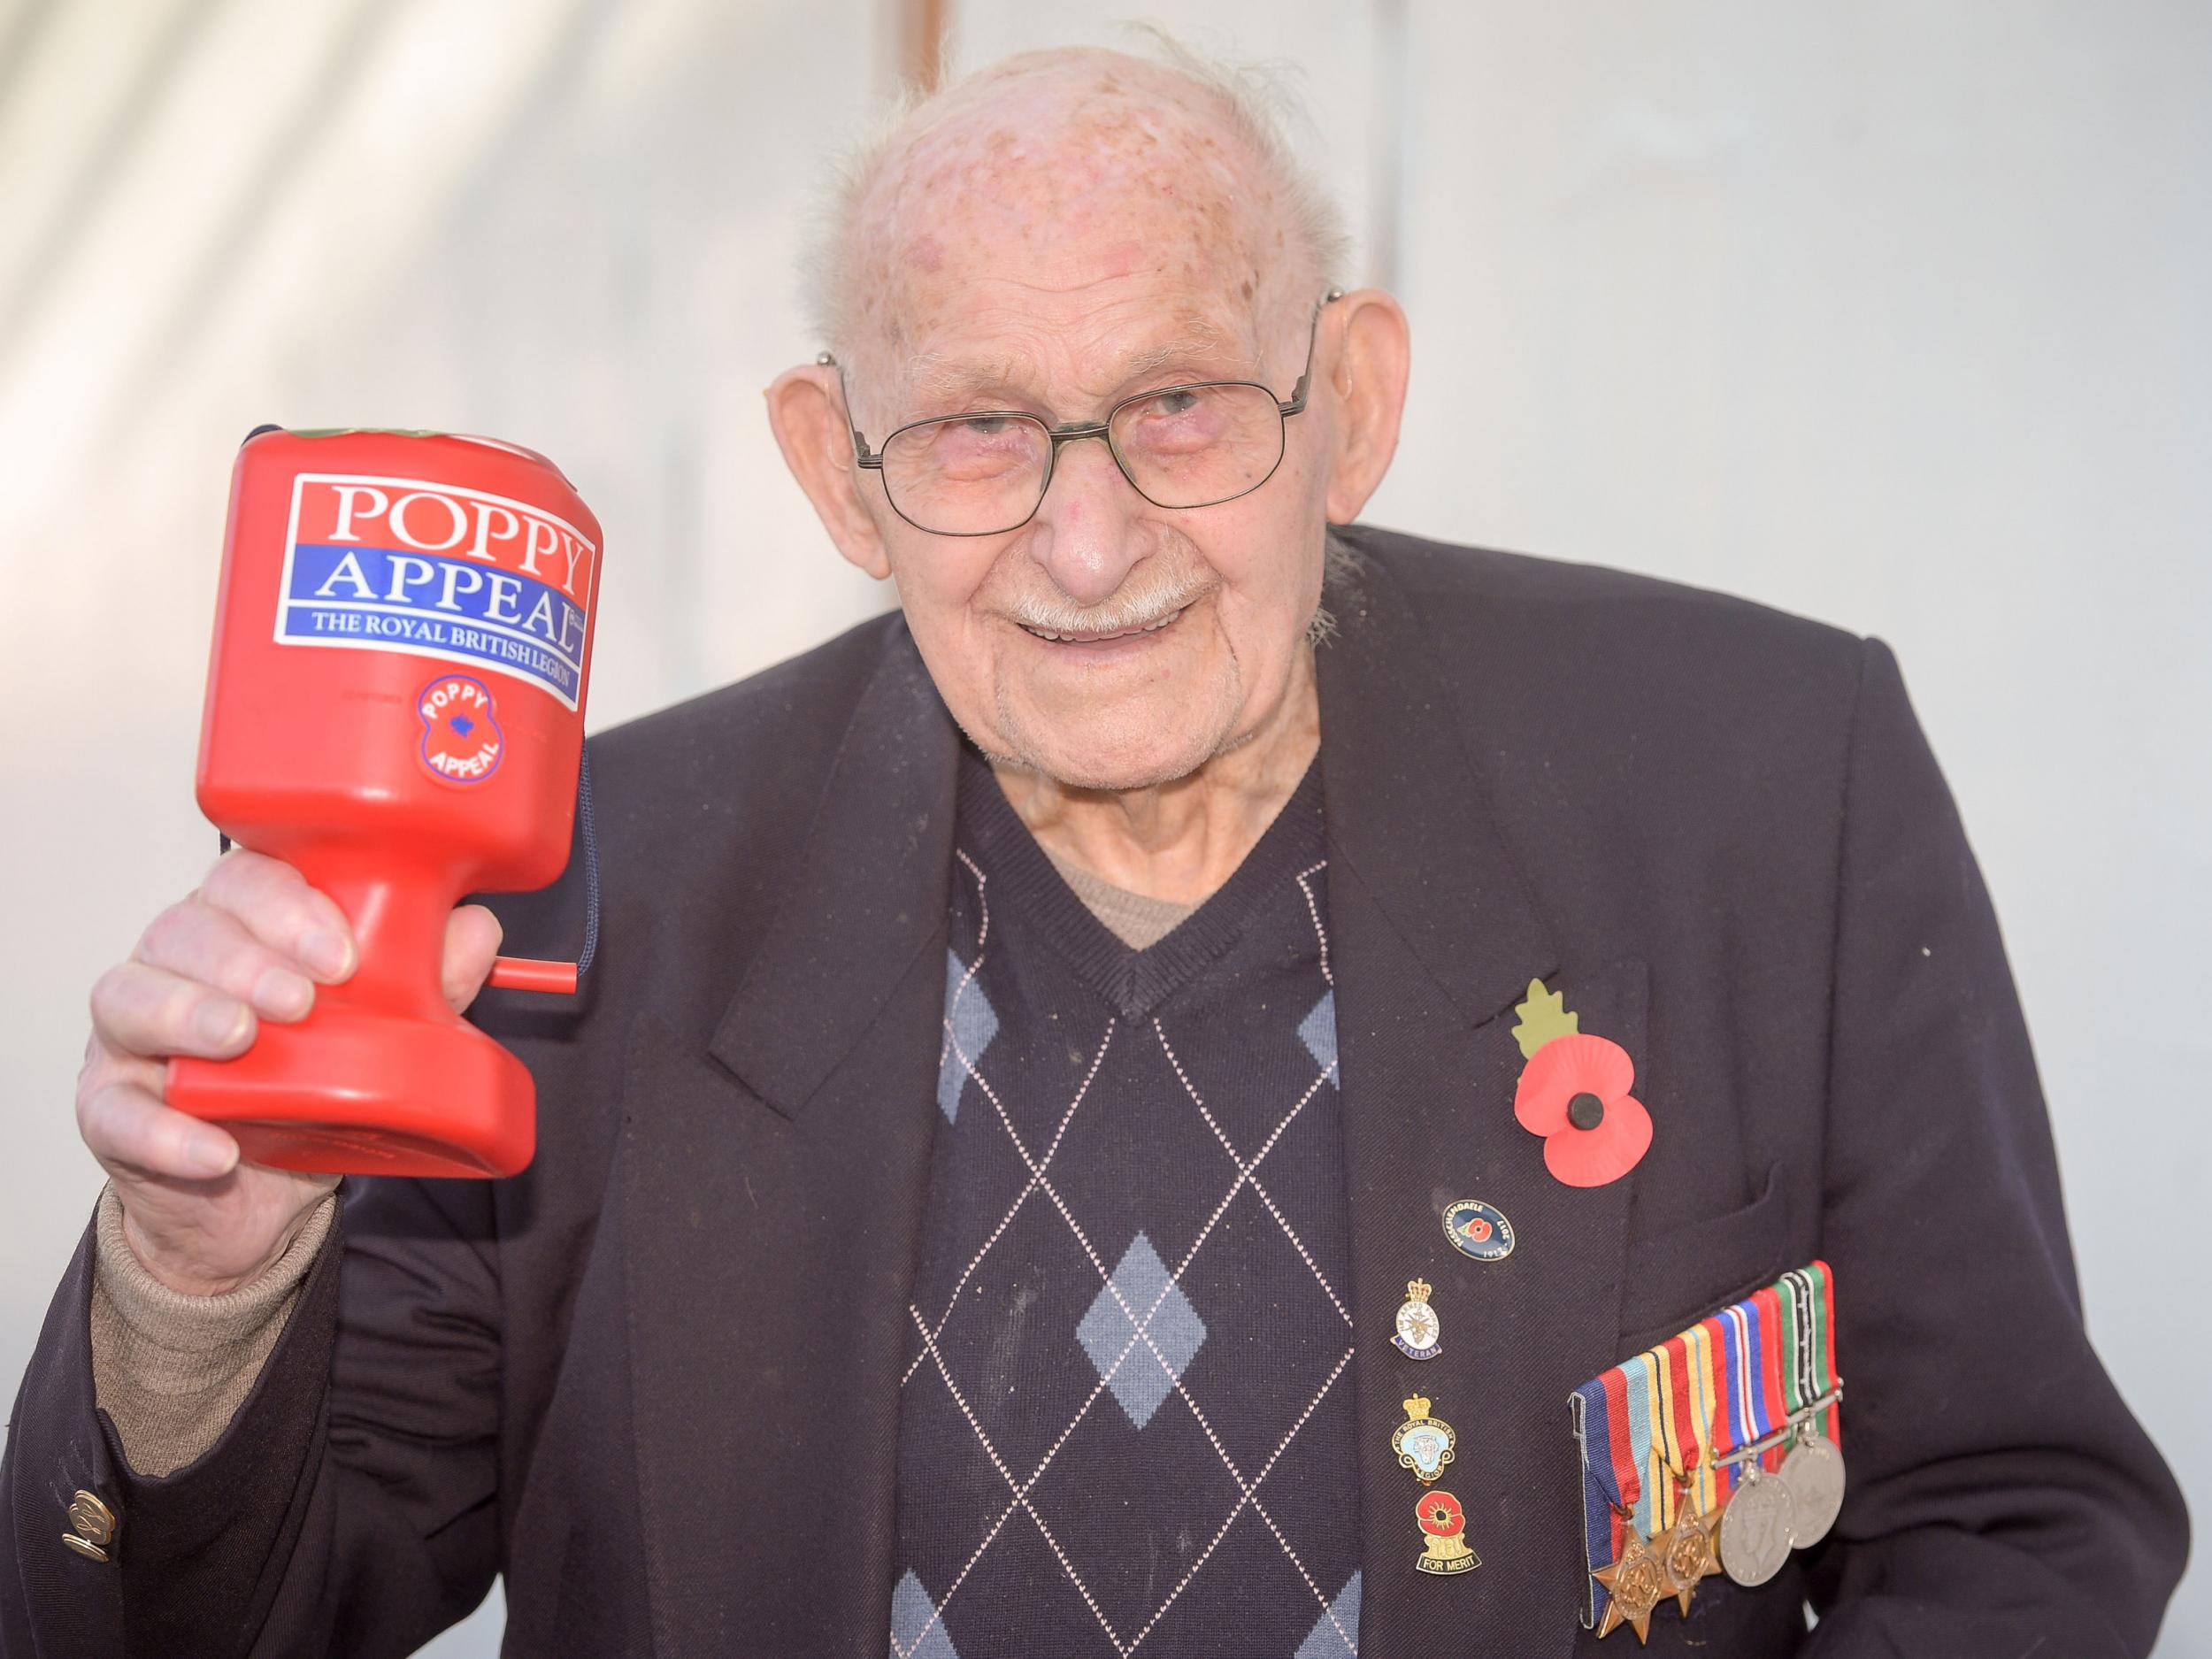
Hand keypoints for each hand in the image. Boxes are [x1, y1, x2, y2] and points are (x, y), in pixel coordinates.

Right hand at [78, 850, 502, 1295]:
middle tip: (301, 998)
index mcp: (240, 929)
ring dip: (187, 1012)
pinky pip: (114, 1111)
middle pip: (184, 930)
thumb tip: (477, 928)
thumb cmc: (308, 1091)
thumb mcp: (381, 1033)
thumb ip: (427, 979)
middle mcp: (176, 967)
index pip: (245, 883)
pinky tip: (215, 1147)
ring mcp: (132, 1038)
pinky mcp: (108, 1110)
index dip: (288, 904)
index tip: (343, 951)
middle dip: (245, 957)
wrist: (258, 1200)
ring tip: (241, 1038)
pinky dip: (163, 1130)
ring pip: (128, 998)